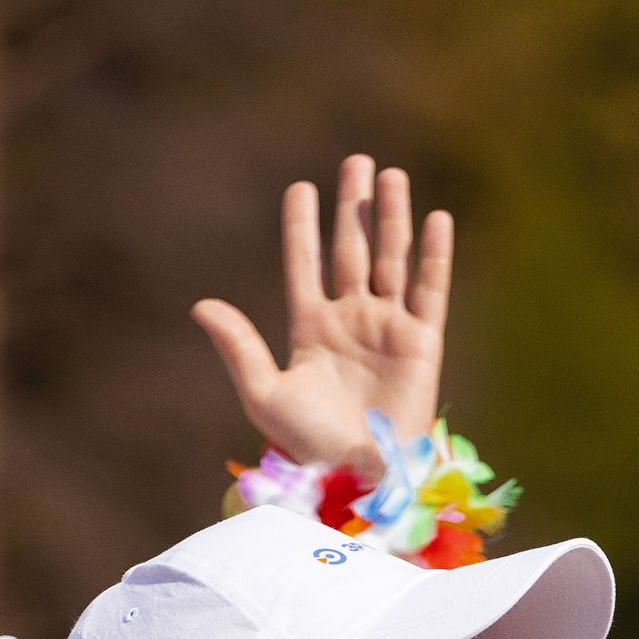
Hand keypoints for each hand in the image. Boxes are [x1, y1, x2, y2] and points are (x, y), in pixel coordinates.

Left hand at [193, 156, 451, 472]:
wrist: (361, 477)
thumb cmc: (310, 446)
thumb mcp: (265, 395)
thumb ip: (238, 348)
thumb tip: (202, 305)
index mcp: (310, 330)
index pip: (305, 265)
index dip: (303, 227)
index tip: (301, 188)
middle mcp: (350, 321)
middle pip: (352, 250)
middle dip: (354, 207)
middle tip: (356, 162)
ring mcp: (388, 329)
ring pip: (391, 259)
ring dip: (391, 217)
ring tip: (389, 174)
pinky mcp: (423, 343)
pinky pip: (431, 290)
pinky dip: (434, 255)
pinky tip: (436, 218)